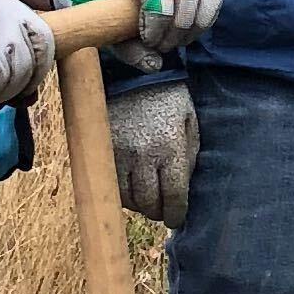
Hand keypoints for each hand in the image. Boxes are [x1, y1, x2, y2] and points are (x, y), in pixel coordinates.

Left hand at [63, 0, 223, 52]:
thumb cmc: (116, 7)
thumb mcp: (113, 28)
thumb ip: (130, 49)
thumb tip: (154, 65)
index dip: (156, 19)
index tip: (149, 41)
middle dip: (178, 25)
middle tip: (164, 46)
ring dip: (194, 24)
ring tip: (179, 42)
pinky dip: (206, 18)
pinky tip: (191, 33)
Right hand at [105, 73, 199, 227]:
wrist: (129, 73)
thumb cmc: (168, 97)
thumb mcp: (189, 121)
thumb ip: (190, 155)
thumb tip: (186, 188)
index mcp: (170, 148)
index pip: (174, 197)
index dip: (176, 214)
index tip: (177, 219)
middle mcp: (144, 155)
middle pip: (150, 203)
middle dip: (159, 212)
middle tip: (163, 212)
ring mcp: (119, 154)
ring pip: (128, 199)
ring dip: (140, 205)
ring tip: (148, 201)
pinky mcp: (102, 151)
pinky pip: (110, 185)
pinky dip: (121, 194)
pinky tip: (131, 189)